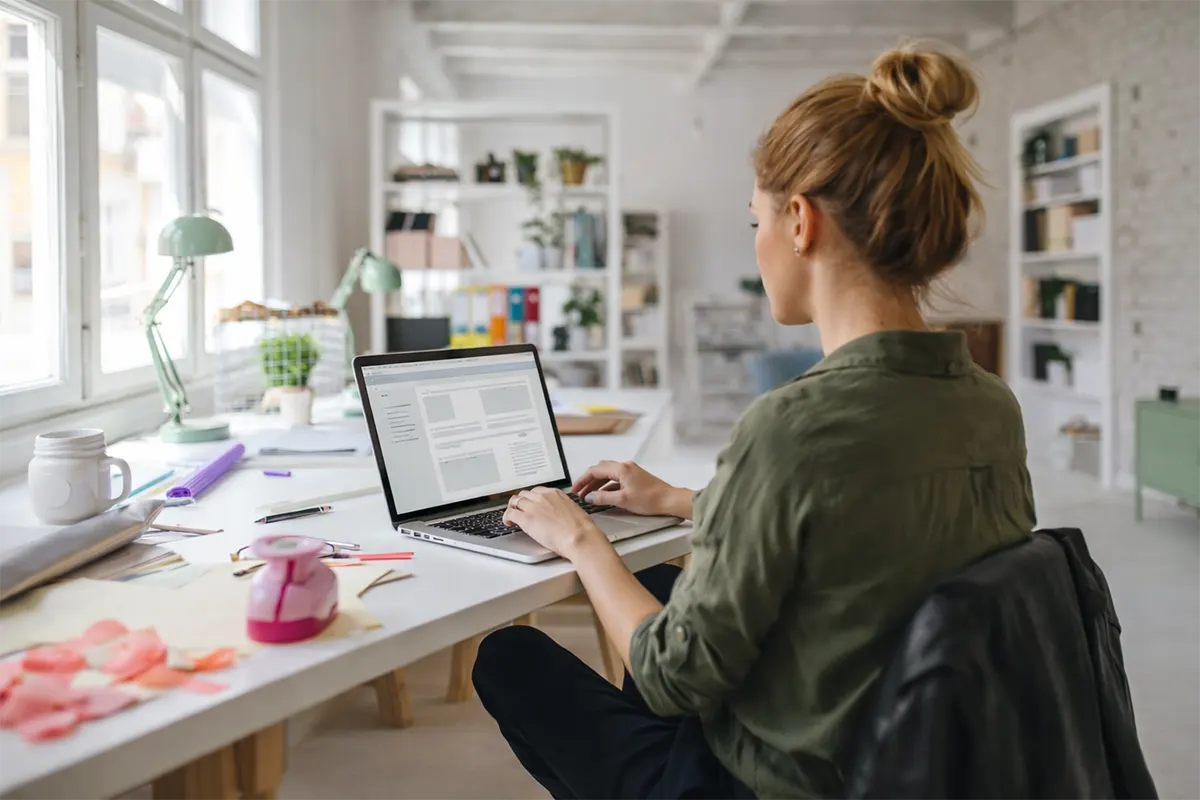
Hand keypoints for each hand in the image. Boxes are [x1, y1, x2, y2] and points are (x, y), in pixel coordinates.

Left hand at [503, 487, 606, 558]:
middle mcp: (542, 497)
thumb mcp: (572, 510)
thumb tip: (559, 515)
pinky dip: (507, 518)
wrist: (578, 536)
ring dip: (512, 509)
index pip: (536, 491)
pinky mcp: (526, 518)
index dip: (531, 499)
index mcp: (555, 494)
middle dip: (521, 503)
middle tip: (520, 511)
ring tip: (512, 517)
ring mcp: (532, 507)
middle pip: (524, 495)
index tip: (531, 504)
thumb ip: (562, 509)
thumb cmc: (580, 528)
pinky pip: (510, 514)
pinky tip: (508, 523)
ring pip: (514, 502)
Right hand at [571, 461, 690, 518]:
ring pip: (608, 474)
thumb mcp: (622, 500)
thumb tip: (589, 497)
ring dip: (597, 484)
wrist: (669, 500)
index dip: (582, 480)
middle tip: (580, 492)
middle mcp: (625, 466)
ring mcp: (631, 471)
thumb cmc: (650, 499)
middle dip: (588, 481)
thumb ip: (603, 498)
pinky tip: (604, 496)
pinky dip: (607, 486)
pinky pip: (616, 479)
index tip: (575, 489)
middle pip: (600, 470)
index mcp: (621, 469)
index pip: (595, 470)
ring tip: (589, 495)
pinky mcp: (635, 477)